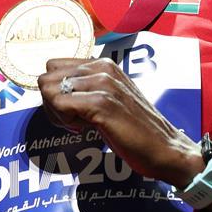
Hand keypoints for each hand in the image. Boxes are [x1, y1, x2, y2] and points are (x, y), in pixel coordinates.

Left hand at [37, 58, 203, 187]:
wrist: (165, 148)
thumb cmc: (135, 128)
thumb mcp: (110, 98)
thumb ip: (87, 88)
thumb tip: (54, 92)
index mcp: (103, 64)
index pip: (54, 66)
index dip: (55, 90)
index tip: (71, 109)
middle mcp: (102, 67)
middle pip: (46, 77)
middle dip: (50, 102)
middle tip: (70, 120)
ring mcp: (103, 84)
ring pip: (49, 89)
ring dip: (56, 113)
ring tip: (78, 124)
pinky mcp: (101, 104)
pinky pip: (60, 104)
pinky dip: (64, 120)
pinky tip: (83, 129)